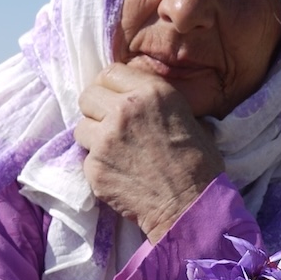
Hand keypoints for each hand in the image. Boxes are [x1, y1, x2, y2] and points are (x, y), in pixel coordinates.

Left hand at [75, 64, 224, 243]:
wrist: (189, 207)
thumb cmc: (199, 165)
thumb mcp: (190, 118)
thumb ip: (158, 104)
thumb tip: (142, 100)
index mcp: (152, 92)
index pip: (110, 72)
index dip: (109, 87)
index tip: (113, 99)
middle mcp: (124, 109)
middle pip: (88, 96)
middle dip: (95, 109)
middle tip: (108, 125)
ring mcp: (105, 139)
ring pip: (81, 127)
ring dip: (93, 138)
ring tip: (113, 152)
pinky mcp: (95, 167)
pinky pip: (86, 158)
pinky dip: (98, 166)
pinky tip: (118, 174)